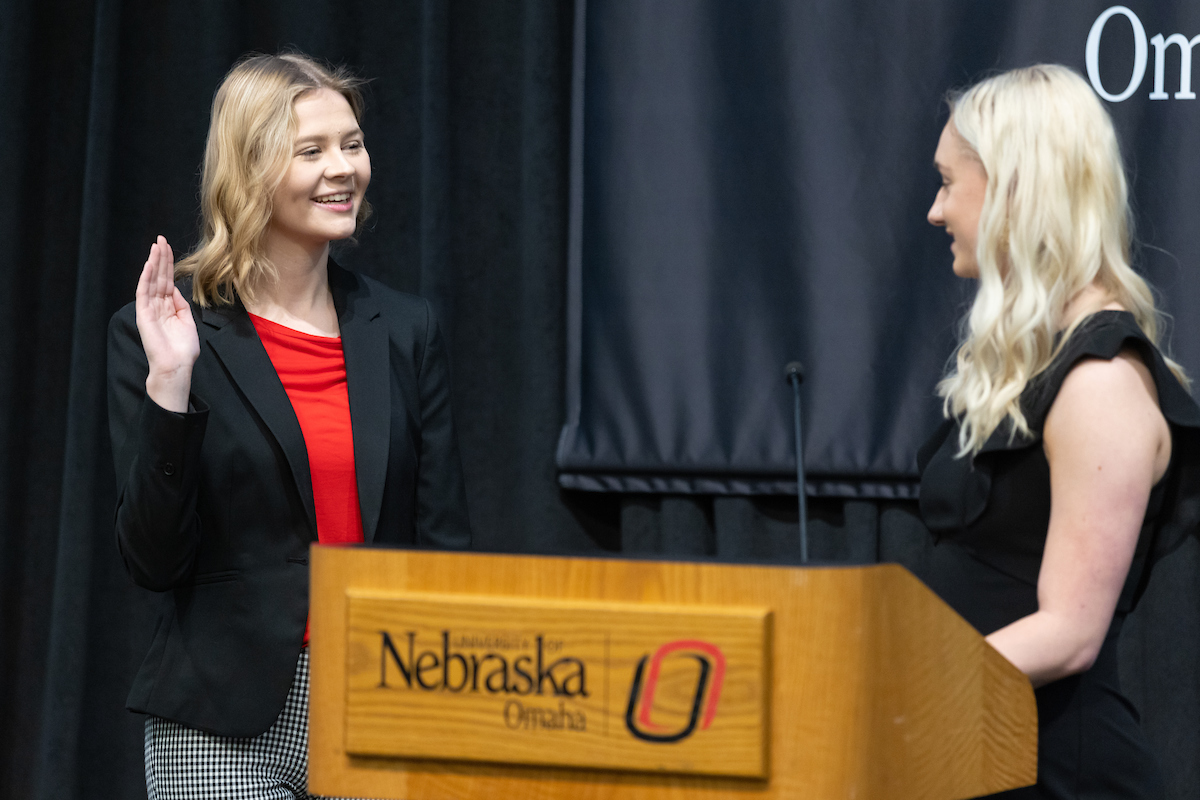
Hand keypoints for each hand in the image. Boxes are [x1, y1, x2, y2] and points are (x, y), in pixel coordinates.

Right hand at [135, 236, 198, 412]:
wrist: (176, 366)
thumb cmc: (183, 349)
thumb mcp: (187, 322)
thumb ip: (180, 304)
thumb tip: (175, 290)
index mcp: (168, 307)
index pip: (167, 281)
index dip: (168, 265)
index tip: (168, 248)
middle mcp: (157, 305)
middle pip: (159, 277)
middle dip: (160, 258)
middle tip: (161, 239)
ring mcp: (149, 309)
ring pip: (151, 281)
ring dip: (153, 263)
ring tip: (156, 246)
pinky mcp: (143, 314)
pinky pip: (144, 293)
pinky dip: (146, 278)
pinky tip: (149, 265)